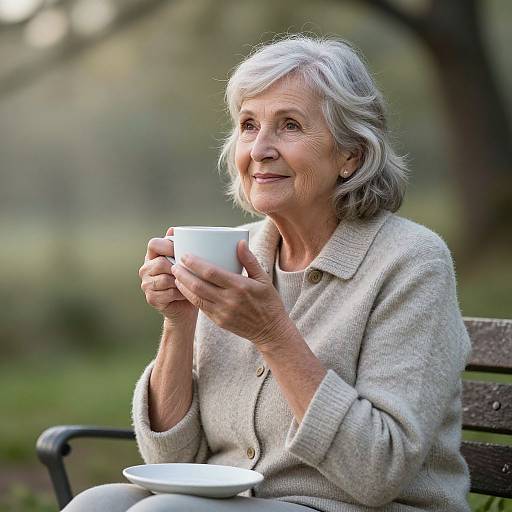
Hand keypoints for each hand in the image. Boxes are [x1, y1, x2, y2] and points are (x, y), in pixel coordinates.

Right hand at [139, 227, 198, 325]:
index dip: (167, 245)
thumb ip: (180, 246)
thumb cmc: (187, 279)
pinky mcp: (151, 298)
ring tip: (190, 283)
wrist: (186, 305)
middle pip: (160, 263)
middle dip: (177, 268)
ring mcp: (146, 284)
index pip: (153, 244)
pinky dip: (181, 293)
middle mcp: (146, 269)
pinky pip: (168, 293)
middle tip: (190, 272)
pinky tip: (187, 294)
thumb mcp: (185, 261)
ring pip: (165, 279)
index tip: (181, 250)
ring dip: (181, 282)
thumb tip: (173, 229)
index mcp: (153, 256)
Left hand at [170, 239, 291, 348]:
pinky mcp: (218, 321)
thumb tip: (239, 242)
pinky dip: (190, 297)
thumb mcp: (263, 279)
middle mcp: (229, 300)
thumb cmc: (268, 302)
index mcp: (240, 286)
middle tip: (175, 264)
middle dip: (183, 274)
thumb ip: (250, 260)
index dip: (195, 263)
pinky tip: (184, 289)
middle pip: (198, 285)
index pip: (211, 273)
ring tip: (175, 275)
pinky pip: (200, 307)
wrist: (270, 330)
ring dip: (183, 285)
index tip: (185, 255)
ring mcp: (222, 312)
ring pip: (196, 297)